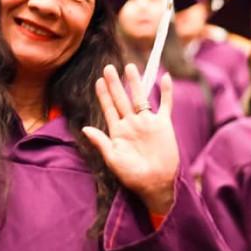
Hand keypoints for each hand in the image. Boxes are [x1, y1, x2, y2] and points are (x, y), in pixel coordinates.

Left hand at [82, 64, 178, 214]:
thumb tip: (85, 128)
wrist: (155, 183)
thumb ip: (101, 142)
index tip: (98, 81)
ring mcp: (147, 123)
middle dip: (115, 83)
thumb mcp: (112, 159)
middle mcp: (131, 124)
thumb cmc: (131, 175)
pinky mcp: (163, 125)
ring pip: (140, 97)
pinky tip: (165, 77)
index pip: (109, 108)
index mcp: (118, 131)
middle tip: (108, 67)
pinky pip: (165, 104)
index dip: (104, 95)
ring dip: (136, 82)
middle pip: (122, 99)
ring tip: (130, 67)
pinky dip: (166, 92)